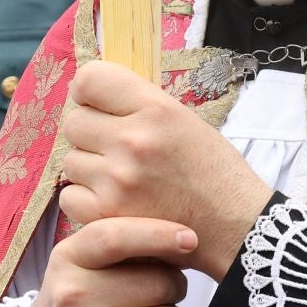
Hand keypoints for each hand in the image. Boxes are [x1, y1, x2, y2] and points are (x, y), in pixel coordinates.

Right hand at [27, 216, 197, 306]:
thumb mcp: (80, 264)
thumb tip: (180, 238)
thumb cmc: (74, 303)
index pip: (116, 237)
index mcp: (68, 257)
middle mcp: (72, 293)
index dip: (159, 234)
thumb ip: (120, 245)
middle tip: (166, 291)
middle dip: (175, 286)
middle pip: (157, 283)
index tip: (190, 239)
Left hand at [60, 61, 273, 278]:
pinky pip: (70, 196)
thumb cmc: (214, 172)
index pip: (89, 80)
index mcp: (155, 109)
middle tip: (116, 149)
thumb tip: (95, 95)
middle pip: (74, 121)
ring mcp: (117, 179)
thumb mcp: (185, 121)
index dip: (89, 92)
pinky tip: (114, 202)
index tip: (99, 106)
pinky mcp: (106, 215)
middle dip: (91, 134)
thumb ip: (139, 106)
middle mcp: (133, 140)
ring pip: (71, 160)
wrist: (236, 226)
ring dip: (90, 169)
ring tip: (122, 179)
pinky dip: (87, 201)